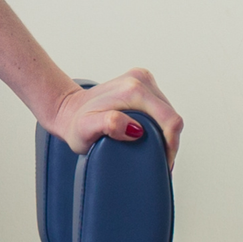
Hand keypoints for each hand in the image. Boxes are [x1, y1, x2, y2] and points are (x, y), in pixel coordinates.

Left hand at [47, 67, 181, 165]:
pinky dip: (160, 125)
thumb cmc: (77, 124)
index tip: (163, 161)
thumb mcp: (87, 129)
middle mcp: (140, 80)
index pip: (169, 120)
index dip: (171, 145)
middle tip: (158, 160)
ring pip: (169, 113)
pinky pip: (162, 109)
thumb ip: (109, 125)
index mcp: (133, 89)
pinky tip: (150, 136)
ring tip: (152, 149)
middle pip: (172, 116)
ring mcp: (143, 80)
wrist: (70, 111)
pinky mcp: (143, 84)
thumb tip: (135, 128)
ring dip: (165, 133)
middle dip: (169, 141)